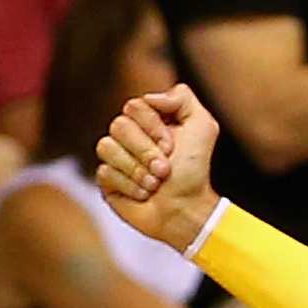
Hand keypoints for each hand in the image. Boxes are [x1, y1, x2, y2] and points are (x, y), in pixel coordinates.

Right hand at [97, 83, 219, 255]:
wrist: (187, 210)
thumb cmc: (195, 170)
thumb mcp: (202, 126)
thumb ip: (181, 97)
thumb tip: (149, 97)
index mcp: (147, 119)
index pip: (134, 107)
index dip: (153, 128)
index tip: (172, 147)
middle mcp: (128, 135)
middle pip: (119, 126)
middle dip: (146, 151)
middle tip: (165, 170)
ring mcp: (115, 157)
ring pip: (107, 147)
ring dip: (138, 170)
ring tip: (156, 184)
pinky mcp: (106, 180)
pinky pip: (105, 172)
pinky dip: (129, 186)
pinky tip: (144, 194)